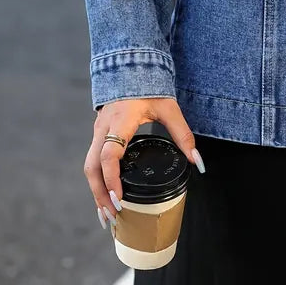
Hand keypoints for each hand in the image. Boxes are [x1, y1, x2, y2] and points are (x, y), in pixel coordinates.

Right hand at [84, 97, 204, 230]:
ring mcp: (98, 132)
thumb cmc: (150, 87)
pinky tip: (105, 199)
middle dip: (100, 195)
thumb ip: (183, 134)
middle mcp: (103, 128)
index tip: (119, 199)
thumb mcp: (170, 109)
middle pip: (92, 167)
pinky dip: (97, 182)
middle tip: (113, 217)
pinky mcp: (98, 135)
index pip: (109, 154)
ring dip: (96, 192)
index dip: (111, 178)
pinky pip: (93, 162)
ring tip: (107, 216)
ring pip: (89, 167)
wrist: (130, 67)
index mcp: (120, 121)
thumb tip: (196, 161)